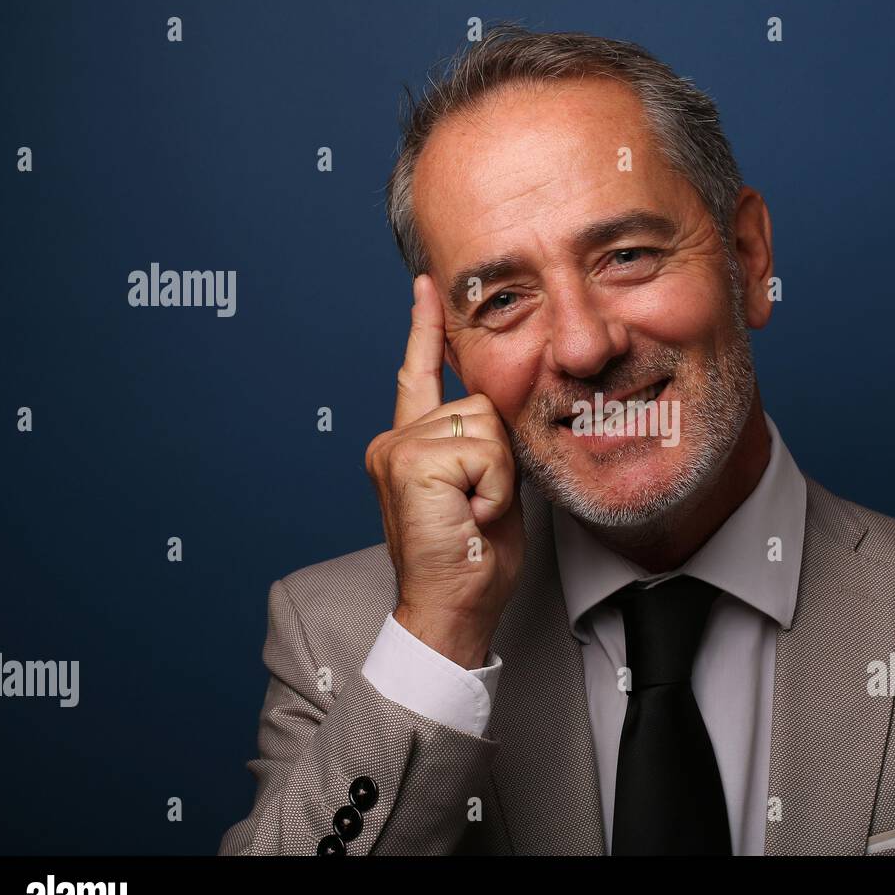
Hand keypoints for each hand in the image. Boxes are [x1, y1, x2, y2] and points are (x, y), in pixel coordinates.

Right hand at [364, 274, 523, 668]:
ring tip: (472, 512)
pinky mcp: (410, 461)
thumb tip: (499, 413)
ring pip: (484, 423)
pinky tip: (468, 514)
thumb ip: (484, 447)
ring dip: (497, 474)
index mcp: (410, 445)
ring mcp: (397, 449)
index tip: (424, 286)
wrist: (453, 608)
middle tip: (478, 507)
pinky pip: (483, 449)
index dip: (424, 329)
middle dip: (499, 456)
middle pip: (478, 402)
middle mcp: (395, 440)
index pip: (418, 374)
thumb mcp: (488, 489)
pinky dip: (491, 486)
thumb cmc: (472, 560)